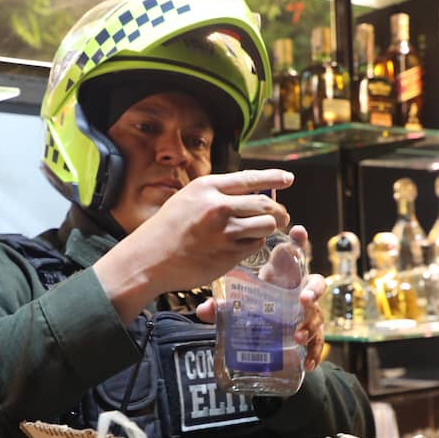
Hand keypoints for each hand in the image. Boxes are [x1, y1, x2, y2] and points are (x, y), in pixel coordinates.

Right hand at [95, 169, 293, 323]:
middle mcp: (218, 207)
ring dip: (267, 229)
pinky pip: (254, 246)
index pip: (250, 178)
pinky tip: (241, 245)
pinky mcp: (228, 255)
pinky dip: (254, 244)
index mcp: (207, 188)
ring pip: (265, 226)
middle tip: (280, 216)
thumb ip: (217, 194)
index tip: (288, 178)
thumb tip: (251, 192)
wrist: (150, 259)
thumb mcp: (187, 199)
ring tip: (260, 231)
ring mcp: (224, 232)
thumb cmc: (167, 229)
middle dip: (278, 211)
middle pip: (265, 204)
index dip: (273, 178)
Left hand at [196, 224, 326, 370]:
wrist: (266, 328)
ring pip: (317, 316)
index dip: (299, 242)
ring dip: (310, 325)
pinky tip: (308, 364)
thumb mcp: (239, 302)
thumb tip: (204, 310)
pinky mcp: (308, 333)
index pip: (295, 255)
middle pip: (315, 285)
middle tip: (303, 297)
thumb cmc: (256, 304)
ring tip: (297, 335)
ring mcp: (306, 313)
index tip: (298, 231)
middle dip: (313, 289)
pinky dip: (314, 353)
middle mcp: (299, 292)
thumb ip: (222, 305)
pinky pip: (316, 343)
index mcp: (284, 276)